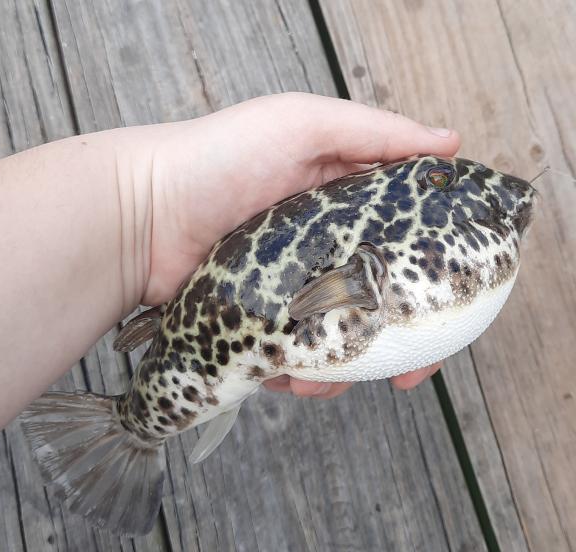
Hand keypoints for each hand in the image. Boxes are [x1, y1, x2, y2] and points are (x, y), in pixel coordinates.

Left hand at [146, 93, 458, 396]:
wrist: (141, 213)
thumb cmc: (218, 158)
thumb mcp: (301, 124)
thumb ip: (376, 132)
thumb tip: (450, 145)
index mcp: (345, 205)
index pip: (409, 244)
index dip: (436, 279)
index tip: (455, 313)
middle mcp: (325, 250)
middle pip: (380, 304)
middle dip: (398, 344)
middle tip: (407, 374)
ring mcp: (292, 290)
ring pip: (339, 340)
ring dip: (346, 368)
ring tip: (327, 380)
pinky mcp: (260, 323)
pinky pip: (294, 358)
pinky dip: (301, 374)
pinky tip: (292, 379)